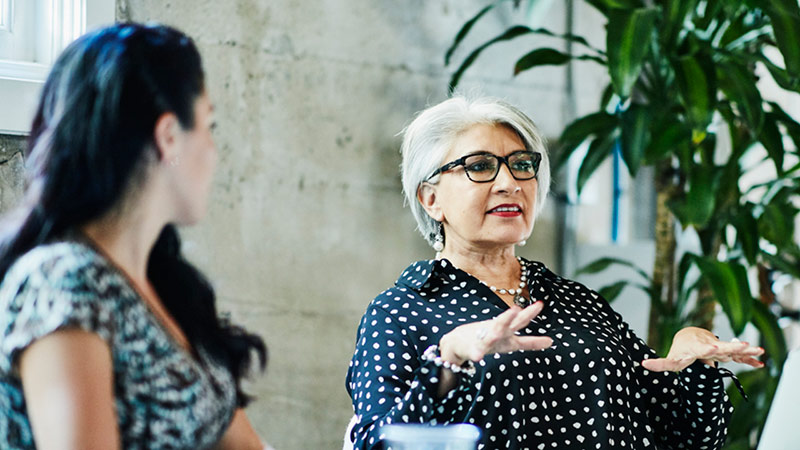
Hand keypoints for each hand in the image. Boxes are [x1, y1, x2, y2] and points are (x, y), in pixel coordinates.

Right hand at [439, 301, 552, 364]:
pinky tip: (478, 357)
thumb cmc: (488, 339)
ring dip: (493, 335)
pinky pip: (476, 353)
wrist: (459, 342)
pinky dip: (477, 354)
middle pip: (505, 324)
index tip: (541, 304)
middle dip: (510, 317)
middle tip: (516, 308)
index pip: (521, 322)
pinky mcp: (473, 349)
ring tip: (496, 333)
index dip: (530, 313)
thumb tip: (551, 342)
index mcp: (507, 332)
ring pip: (491, 336)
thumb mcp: (510, 340)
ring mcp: (485, 340)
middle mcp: (496, 333)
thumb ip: (529, 342)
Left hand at [641, 326, 764, 371]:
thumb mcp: (670, 360)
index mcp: (697, 348)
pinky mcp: (726, 353)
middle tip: (743, 345)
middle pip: (722, 348)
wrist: (689, 337)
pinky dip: (749, 359)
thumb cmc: (680, 351)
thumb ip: (659, 363)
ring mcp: (720, 349)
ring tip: (758, 350)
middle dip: (732, 347)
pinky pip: (739, 357)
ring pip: (733, 349)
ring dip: (745, 350)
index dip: (708, 348)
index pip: (702, 348)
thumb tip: (642, 365)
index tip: (715, 348)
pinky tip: (760, 363)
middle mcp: (710, 347)